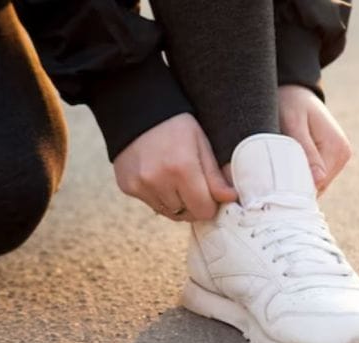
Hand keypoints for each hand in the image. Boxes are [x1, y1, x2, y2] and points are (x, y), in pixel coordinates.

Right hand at [113, 113, 236, 221]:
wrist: (138, 110)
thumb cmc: (176, 126)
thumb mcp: (202, 144)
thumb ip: (215, 176)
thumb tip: (230, 198)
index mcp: (182, 168)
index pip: (204, 210)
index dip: (210, 204)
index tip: (210, 193)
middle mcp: (158, 180)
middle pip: (186, 215)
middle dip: (194, 204)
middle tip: (194, 185)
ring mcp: (140, 185)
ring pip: (169, 212)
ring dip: (176, 202)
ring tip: (175, 179)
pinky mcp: (127, 187)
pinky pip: (152, 204)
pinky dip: (159, 197)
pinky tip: (159, 176)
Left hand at [278, 85, 352, 193]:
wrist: (295, 92)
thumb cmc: (291, 104)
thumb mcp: (294, 124)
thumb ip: (306, 151)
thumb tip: (319, 181)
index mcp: (337, 148)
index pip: (317, 183)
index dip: (295, 186)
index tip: (274, 187)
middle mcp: (342, 155)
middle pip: (317, 186)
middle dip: (296, 185)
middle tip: (272, 181)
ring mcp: (339, 158)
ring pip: (315, 184)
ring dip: (297, 180)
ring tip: (279, 170)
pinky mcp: (331, 159)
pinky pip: (314, 177)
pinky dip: (301, 175)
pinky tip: (287, 167)